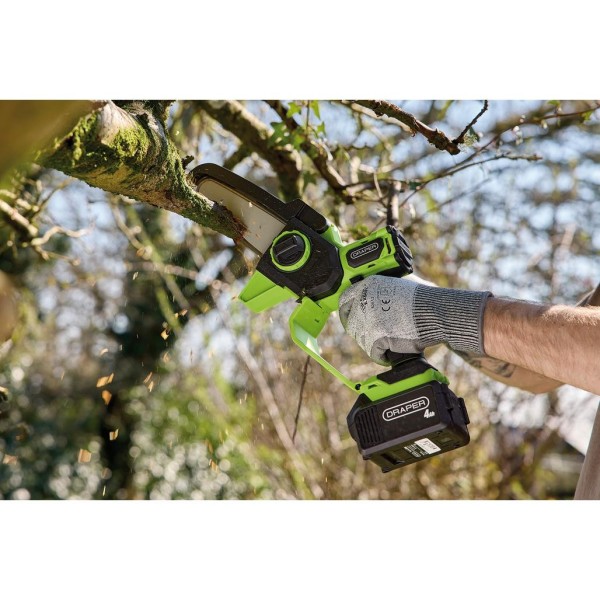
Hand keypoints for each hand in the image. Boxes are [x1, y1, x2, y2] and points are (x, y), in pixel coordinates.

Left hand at [338, 275, 490, 364]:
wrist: (436, 312)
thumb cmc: (425, 298)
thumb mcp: (400, 283)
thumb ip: (384, 289)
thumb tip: (380, 295)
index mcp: (368, 286)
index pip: (344, 300)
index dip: (347, 313)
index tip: (350, 320)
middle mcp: (364, 302)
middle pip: (351, 324)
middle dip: (361, 333)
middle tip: (373, 338)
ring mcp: (368, 321)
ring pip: (362, 340)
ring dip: (373, 345)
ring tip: (387, 346)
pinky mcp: (376, 338)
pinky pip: (374, 353)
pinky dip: (382, 356)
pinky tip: (390, 355)